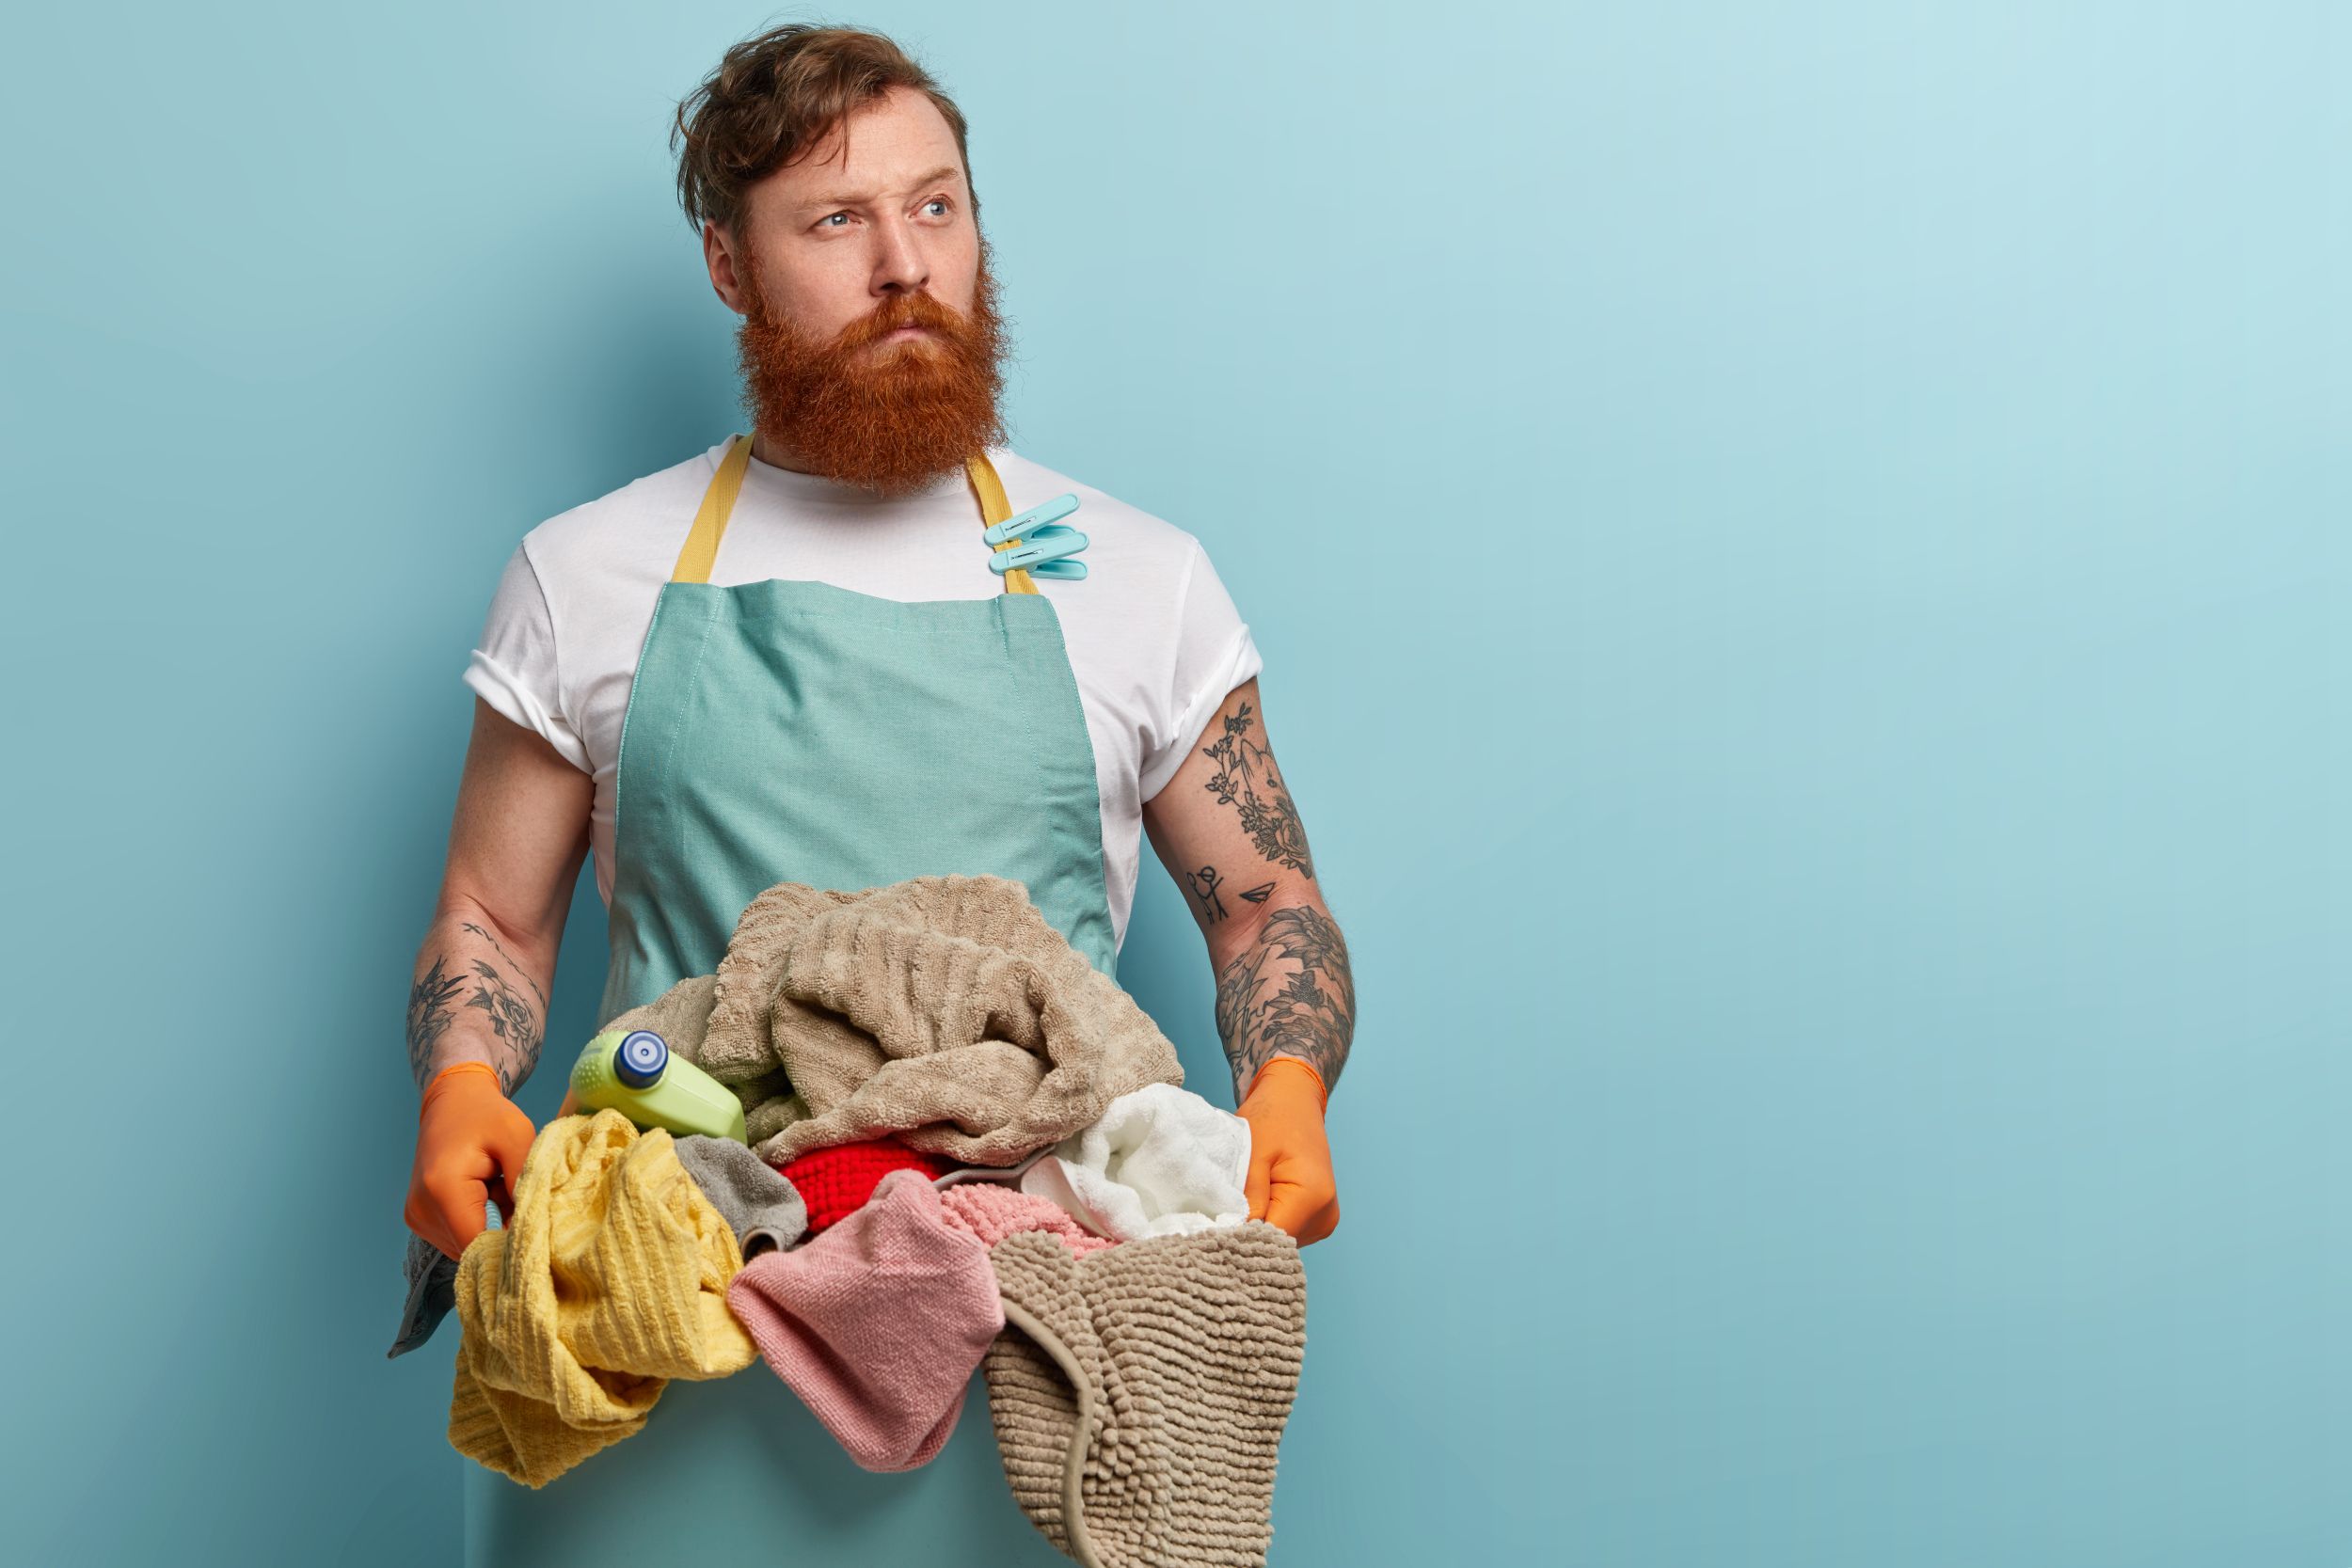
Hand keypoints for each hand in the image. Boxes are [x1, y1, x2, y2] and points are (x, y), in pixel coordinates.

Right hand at [403, 1062, 537, 1259]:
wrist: (453, 1101)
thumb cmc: (487, 1115)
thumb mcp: (517, 1136)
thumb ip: (526, 1180)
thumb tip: (533, 1223)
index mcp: (443, 1189)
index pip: (479, 1244)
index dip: (510, 1244)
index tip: (535, 1229)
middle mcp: (421, 1210)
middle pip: (473, 1248)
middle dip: (502, 1231)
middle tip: (514, 1194)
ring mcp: (417, 1218)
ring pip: (467, 1245)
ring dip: (490, 1226)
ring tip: (497, 1189)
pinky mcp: (419, 1220)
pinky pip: (458, 1237)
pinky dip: (477, 1222)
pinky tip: (484, 1195)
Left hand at [1237, 1057, 1338, 1244]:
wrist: (1294, 1101)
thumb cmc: (1272, 1119)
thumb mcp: (1253, 1154)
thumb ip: (1247, 1198)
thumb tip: (1233, 1235)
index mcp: (1313, 1197)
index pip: (1271, 1238)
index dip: (1241, 1237)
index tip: (1213, 1232)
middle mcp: (1325, 1215)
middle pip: (1277, 1243)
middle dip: (1248, 1234)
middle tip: (1220, 1217)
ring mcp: (1324, 1220)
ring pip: (1280, 1241)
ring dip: (1258, 1228)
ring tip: (1240, 1203)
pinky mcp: (1317, 1219)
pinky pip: (1286, 1231)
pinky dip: (1268, 1222)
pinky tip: (1256, 1203)